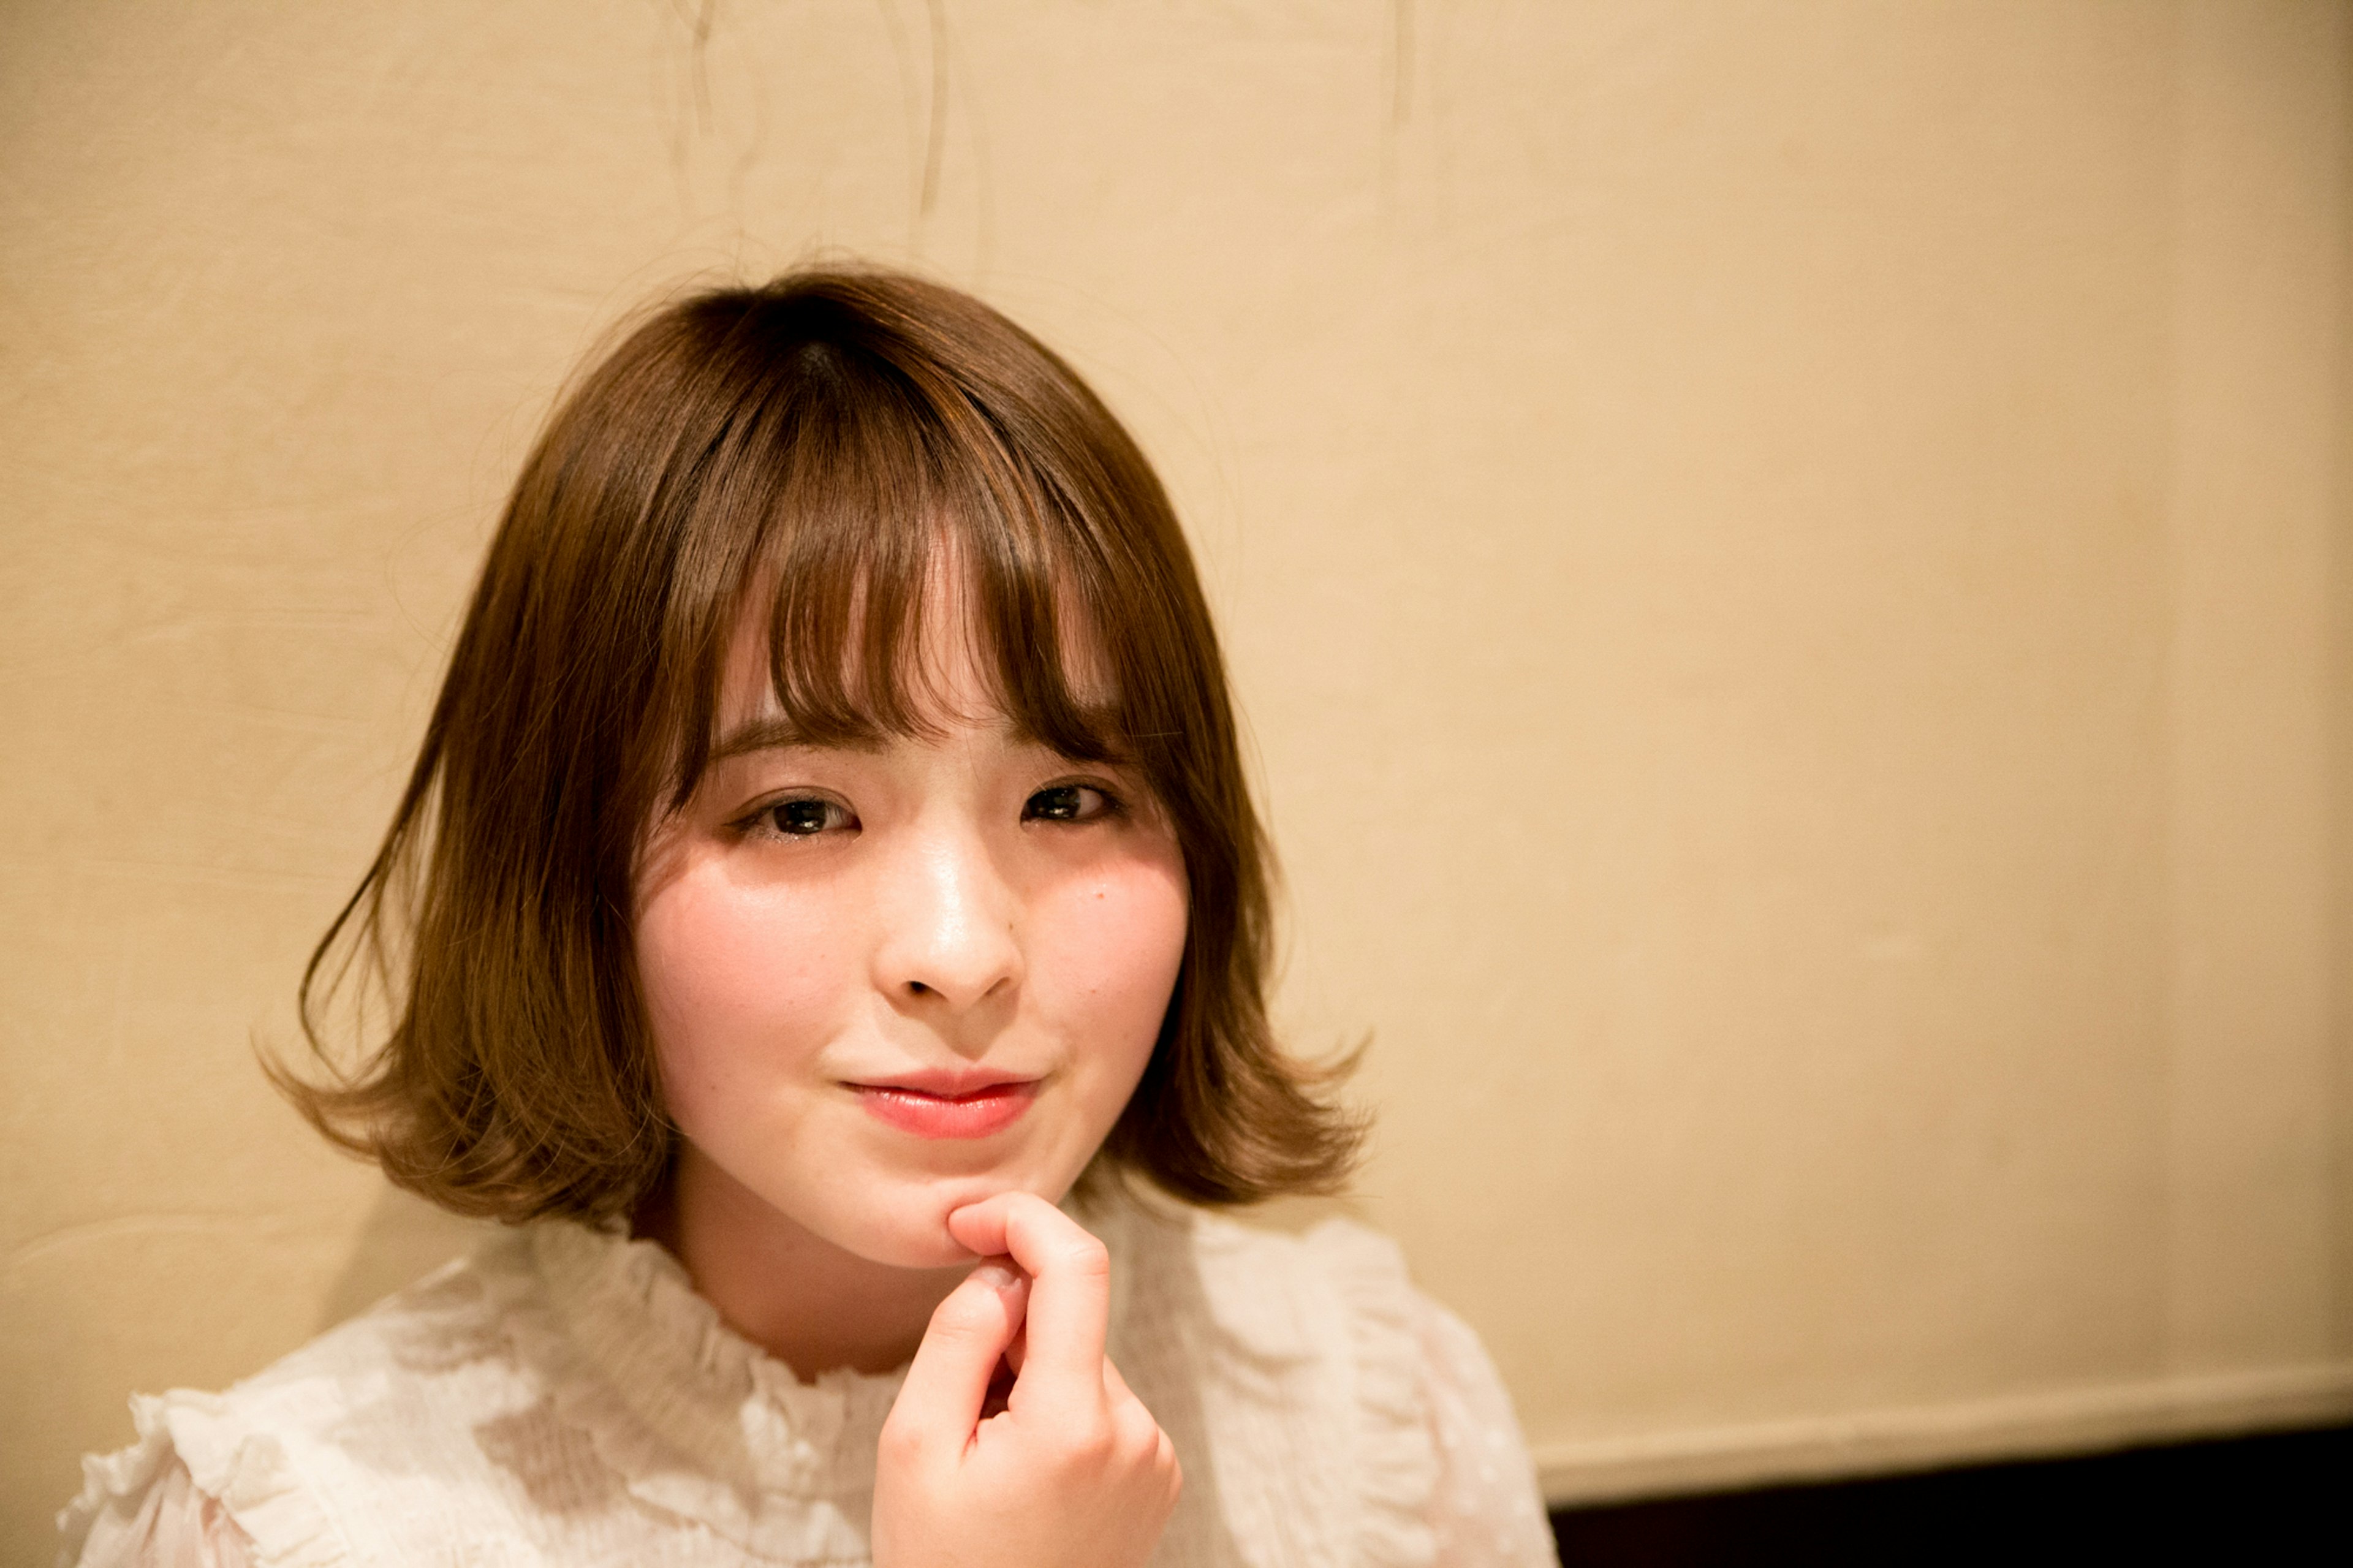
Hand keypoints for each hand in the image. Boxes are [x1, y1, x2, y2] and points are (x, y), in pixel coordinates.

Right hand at [872, 1192, 1180, 1567]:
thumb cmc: (942, 1566)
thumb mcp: (914, 1448)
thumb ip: (959, 1340)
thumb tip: (1000, 1273)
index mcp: (1075, 1420)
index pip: (1077, 1266)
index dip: (1023, 1219)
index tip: (969, 1219)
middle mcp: (1134, 1431)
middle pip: (1068, 1323)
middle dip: (1006, 1337)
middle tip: (956, 1414)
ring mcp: (1155, 1457)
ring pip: (1081, 1365)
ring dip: (1029, 1383)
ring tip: (987, 1464)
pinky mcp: (1158, 1477)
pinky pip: (1101, 1407)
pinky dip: (1056, 1416)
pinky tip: (1022, 1479)